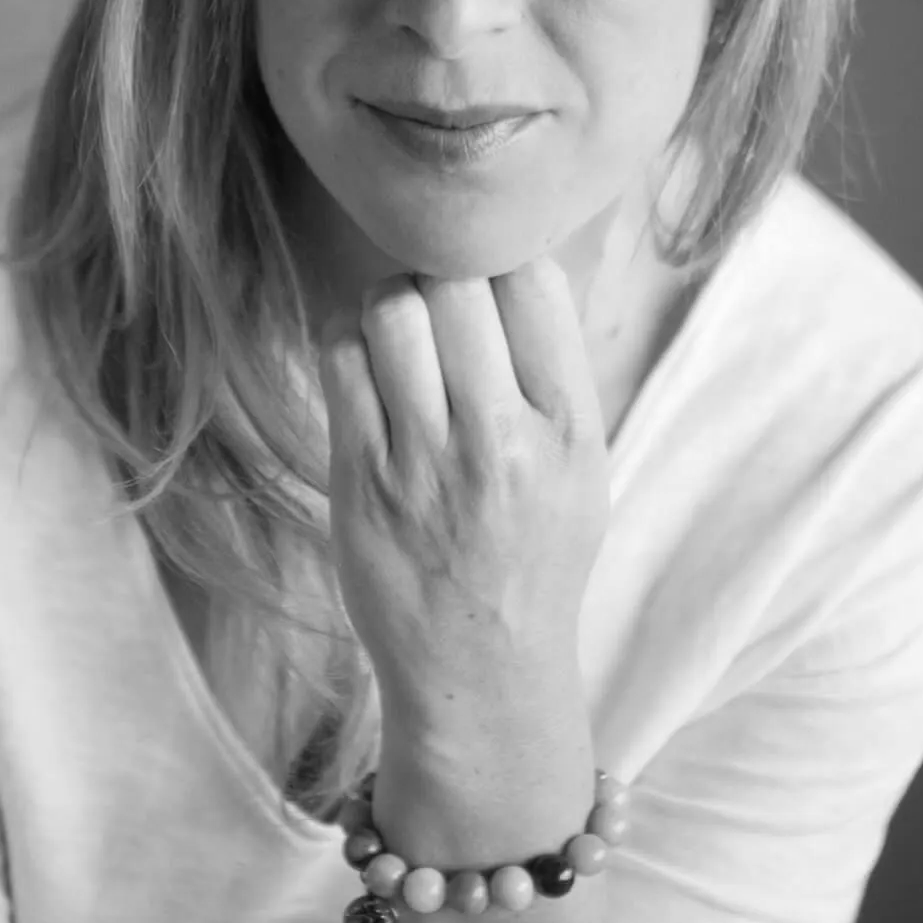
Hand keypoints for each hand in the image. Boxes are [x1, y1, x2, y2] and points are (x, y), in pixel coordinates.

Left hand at [317, 246, 610, 737]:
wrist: (480, 668)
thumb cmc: (532, 554)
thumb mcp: (582, 465)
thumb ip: (552, 372)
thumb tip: (508, 259)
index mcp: (568, 427)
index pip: (533, 281)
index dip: (501, 255)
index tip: (487, 273)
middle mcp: (501, 438)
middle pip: (455, 283)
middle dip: (438, 271)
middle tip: (435, 299)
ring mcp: (426, 459)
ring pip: (391, 311)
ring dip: (387, 301)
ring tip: (398, 328)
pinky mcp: (361, 478)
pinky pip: (340, 360)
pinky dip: (345, 340)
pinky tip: (362, 363)